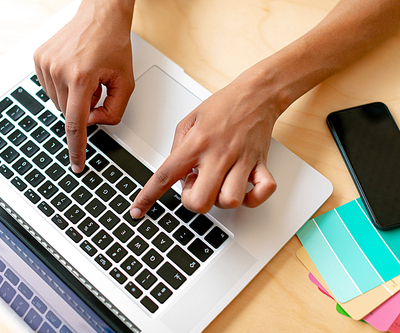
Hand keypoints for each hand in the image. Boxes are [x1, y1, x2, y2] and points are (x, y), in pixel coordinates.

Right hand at [33, 0, 134, 172]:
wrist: (100, 15)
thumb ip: (114, 111)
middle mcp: (58, 70)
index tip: (77, 164)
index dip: (77, 148)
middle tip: (97, 89)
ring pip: (59, 103)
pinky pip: (51, 89)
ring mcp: (45, 64)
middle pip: (70, 113)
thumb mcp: (125, 82)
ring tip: (87, 76)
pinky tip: (75, 72)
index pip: (76, 123)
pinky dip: (64, 88)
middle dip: (85, 109)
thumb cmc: (114, 44)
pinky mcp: (39, 59)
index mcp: (81, 77)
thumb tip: (93, 122)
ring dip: (74, 98)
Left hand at [130, 70, 280, 217]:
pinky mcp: (260, 164)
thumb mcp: (188, 120)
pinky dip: (253, 198)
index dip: (148, 197)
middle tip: (196, 186)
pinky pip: (262, 192)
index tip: (138, 210)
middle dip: (193, 202)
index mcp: (196, 143)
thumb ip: (177, 148)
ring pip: (230, 201)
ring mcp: (241, 161)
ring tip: (218, 184)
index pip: (166, 176)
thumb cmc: (223, 105)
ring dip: (220, 200)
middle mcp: (218, 154)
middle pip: (200, 201)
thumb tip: (175, 175)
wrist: (257, 94)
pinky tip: (243, 189)